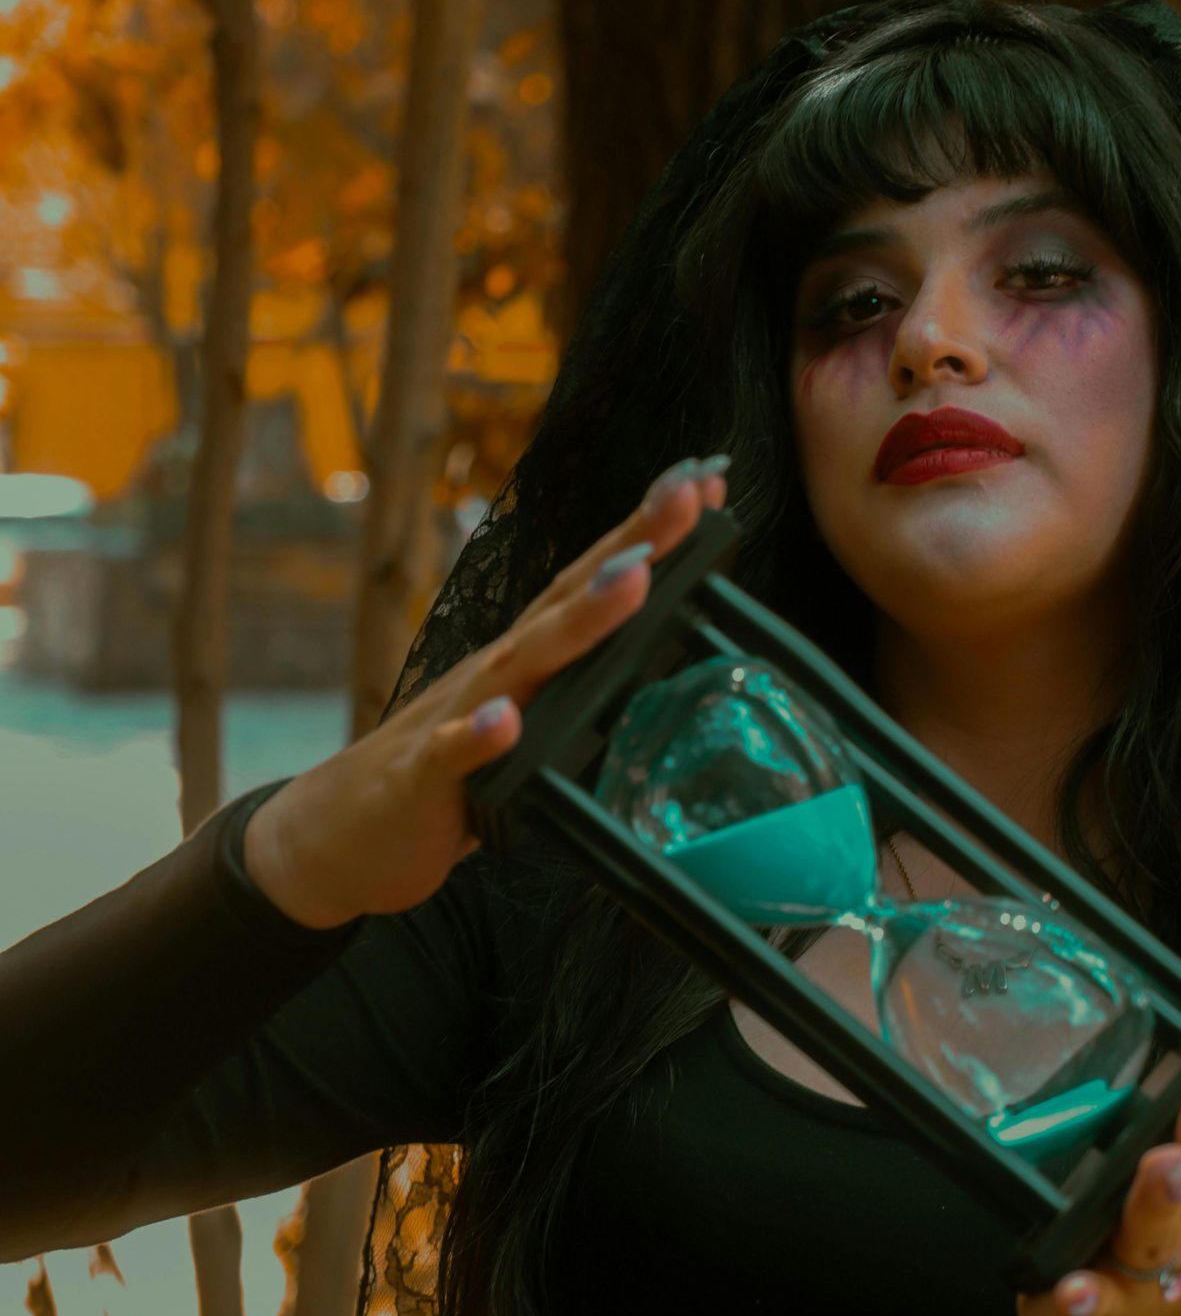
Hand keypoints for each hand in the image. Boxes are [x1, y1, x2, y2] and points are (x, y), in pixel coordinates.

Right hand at [242, 455, 729, 928]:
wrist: (339, 833)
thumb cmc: (446, 775)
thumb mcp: (527, 726)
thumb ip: (577, 695)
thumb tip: (655, 675)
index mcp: (527, 662)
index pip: (592, 583)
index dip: (647, 535)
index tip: (705, 482)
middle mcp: (495, 673)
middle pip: (568, 599)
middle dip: (631, 546)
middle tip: (687, 495)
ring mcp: (454, 719)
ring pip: (521, 663)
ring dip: (579, 620)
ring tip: (633, 580)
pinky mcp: (422, 779)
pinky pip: (449, 756)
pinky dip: (478, 737)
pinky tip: (504, 720)